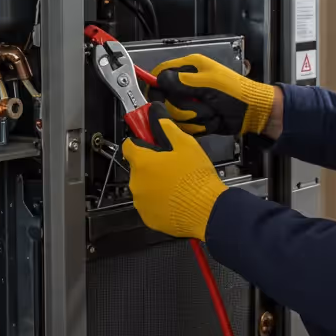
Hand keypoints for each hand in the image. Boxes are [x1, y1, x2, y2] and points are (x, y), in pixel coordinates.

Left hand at [121, 103, 227, 241]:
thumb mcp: (186, 145)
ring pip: (143, 188)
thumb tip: (157, 118)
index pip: (128, 146)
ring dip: (154, 185)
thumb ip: (168, 129)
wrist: (207, 210)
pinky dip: (158, 202)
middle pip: (137, 168)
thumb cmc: (196, 176)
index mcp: (142, 162)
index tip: (149, 144)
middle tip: (170, 166)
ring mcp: (140, 202)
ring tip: (175, 185)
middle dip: (150, 166)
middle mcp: (136, 182)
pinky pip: (149, 206)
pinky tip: (174, 200)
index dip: (139, 143)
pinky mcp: (147, 218)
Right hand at [152, 54, 277, 136]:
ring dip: (196, 116)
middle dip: (184, 106)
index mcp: (190, 68)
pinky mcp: (196, 118)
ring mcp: (192, 102)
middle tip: (199, 103)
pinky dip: (201, 125)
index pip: (161, 73)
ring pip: (176, 115)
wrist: (252, 113)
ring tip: (212, 111)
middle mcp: (188, 84)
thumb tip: (158, 78)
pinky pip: (187, 125)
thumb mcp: (208, 83)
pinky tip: (213, 119)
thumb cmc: (235, 92)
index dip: (156, 85)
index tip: (158, 96)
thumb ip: (181, 81)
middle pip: (166, 99)